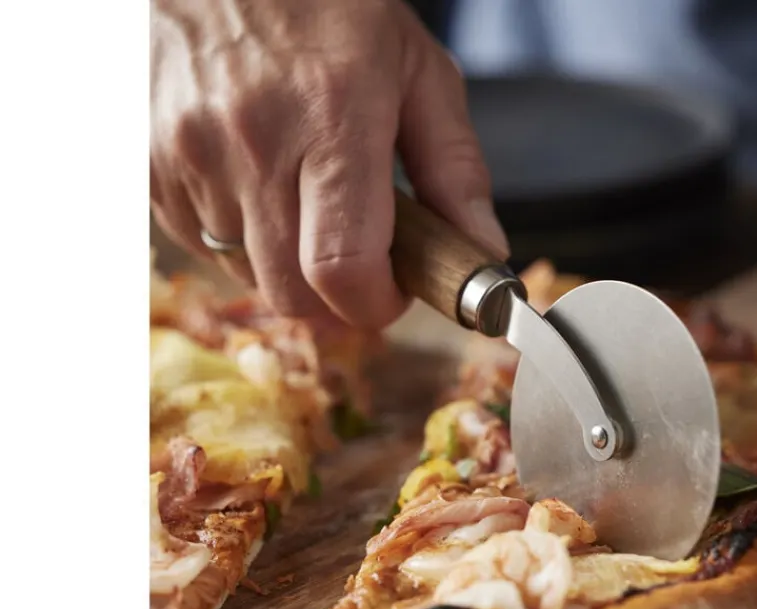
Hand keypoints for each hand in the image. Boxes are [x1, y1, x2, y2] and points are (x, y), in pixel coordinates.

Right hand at [150, 0, 508, 329]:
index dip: (376, 305)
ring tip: (302, 201)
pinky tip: (256, 186)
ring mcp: (188, 156)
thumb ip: (455, 170)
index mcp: (331, 118)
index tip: (393, 292)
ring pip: (249, 277)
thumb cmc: (324, 4)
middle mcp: (251, 143)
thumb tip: (482, 252)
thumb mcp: (414, 69)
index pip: (344, 271)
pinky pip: (202, 246)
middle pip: (294, 295)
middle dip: (336, 299)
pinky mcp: (150, 165)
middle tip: (358, 259)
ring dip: (287, 266)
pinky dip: (239, 239)